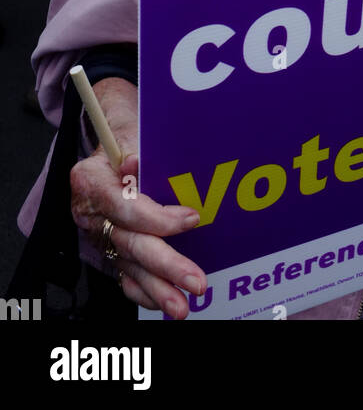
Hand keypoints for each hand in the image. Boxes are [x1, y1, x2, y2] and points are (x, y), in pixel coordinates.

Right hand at [69, 77, 206, 319]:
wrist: (112, 141)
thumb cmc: (126, 135)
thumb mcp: (131, 132)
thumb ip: (137, 150)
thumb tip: (138, 164)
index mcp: (89, 180)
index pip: (124, 207)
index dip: (157, 217)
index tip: (192, 219)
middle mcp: (90, 213)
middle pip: (128, 243)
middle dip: (165, 264)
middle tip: (195, 281)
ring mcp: (98, 235)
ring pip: (128, 266)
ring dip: (158, 290)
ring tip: (182, 308)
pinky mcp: (108, 249)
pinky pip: (125, 276)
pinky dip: (145, 292)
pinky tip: (163, 304)